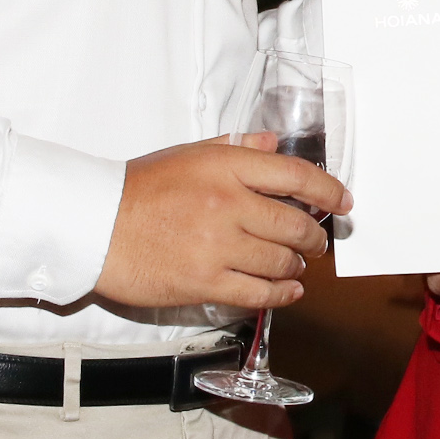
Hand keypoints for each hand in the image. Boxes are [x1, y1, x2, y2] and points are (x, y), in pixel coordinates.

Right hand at [95, 134, 351, 310]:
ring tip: (295, 264)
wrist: (96, 226)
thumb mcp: (188, 153)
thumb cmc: (138, 189)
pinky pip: (259, 294)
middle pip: (295, 224)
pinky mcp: (206, 283)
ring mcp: (218, 246)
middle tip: (317, 240)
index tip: (342, 200)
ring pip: (281, 261)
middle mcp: (228, 204)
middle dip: (315, 236)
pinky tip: (287, 290)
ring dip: (296, 265)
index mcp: (225, 166)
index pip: (295, 175)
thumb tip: (272, 144)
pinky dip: (282, 294)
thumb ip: (236, 148)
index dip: (328, 189)